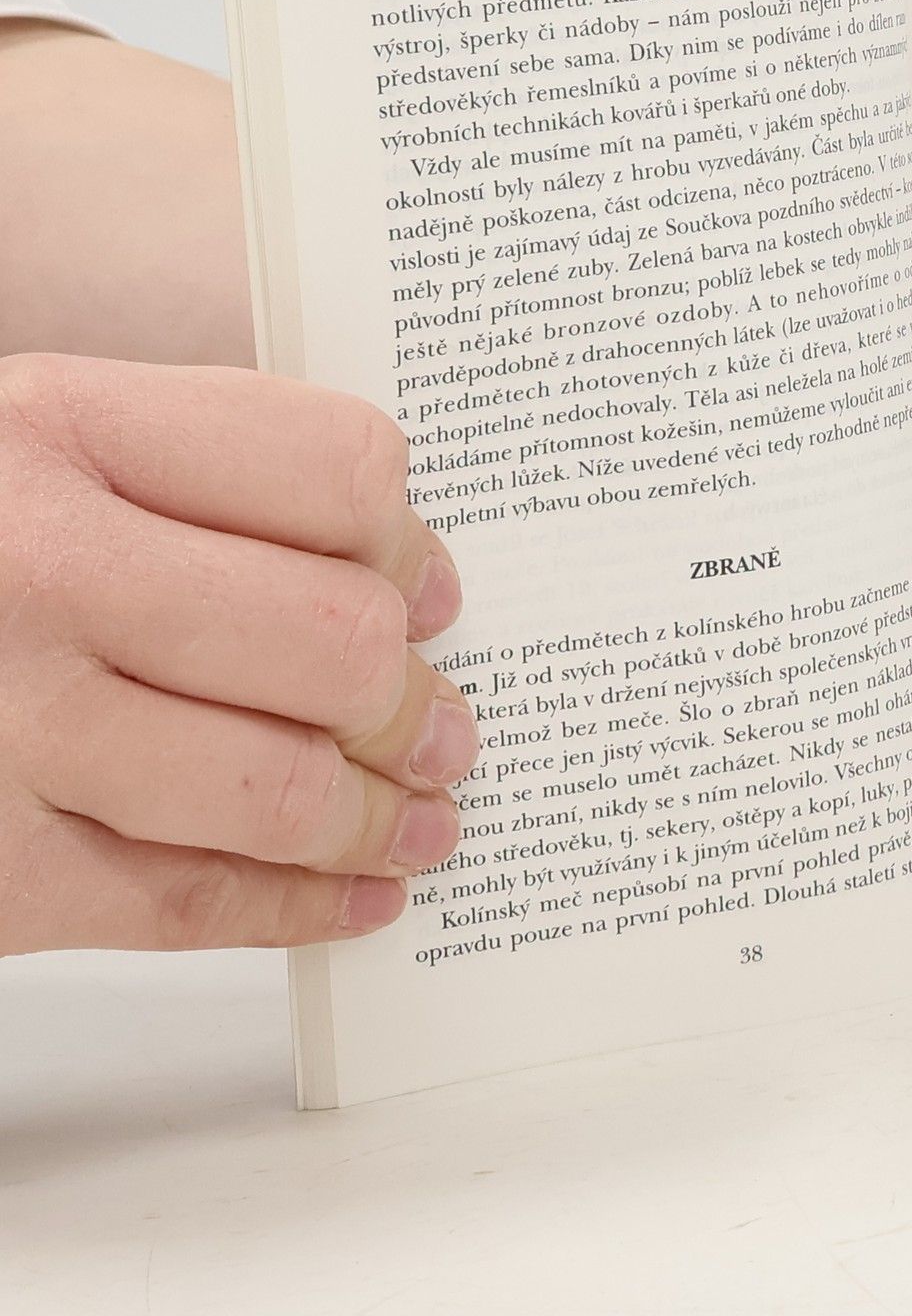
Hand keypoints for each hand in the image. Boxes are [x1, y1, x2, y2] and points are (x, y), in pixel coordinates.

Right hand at [0, 355, 474, 952]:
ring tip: (429, 809)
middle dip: (415, 695)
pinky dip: (299, 906)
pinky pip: (183, 902)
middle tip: (447, 719)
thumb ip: (198, 474)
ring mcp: (0, 724)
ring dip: (382, 810)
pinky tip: (363, 894)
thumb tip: (408, 572)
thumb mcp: (34, 439)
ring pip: (275, 784)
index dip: (409, 540)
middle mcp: (32, 567)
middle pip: (330, 638)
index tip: (431, 586)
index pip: (337, 469)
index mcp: (60, 424)